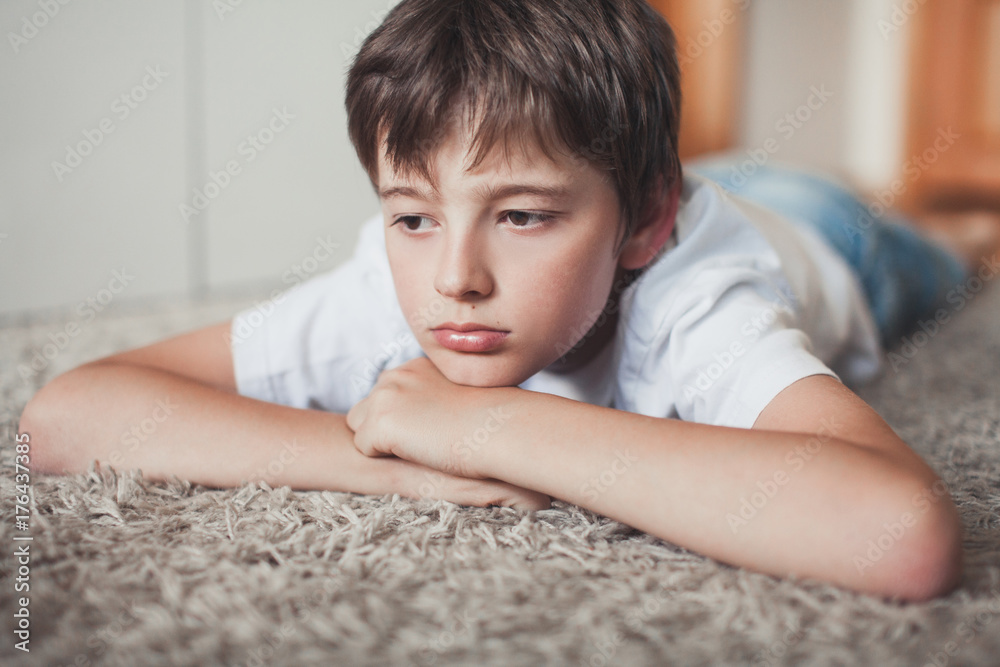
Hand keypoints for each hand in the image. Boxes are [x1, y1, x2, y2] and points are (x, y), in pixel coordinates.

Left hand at [347, 356, 548, 508]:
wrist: (500, 428)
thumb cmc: (494, 419)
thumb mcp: (463, 395)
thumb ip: (437, 397)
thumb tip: (433, 416)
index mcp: (416, 367)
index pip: (387, 392)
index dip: (401, 417)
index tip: (426, 428)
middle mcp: (396, 375)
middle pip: (365, 408)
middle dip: (383, 428)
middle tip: (419, 442)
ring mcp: (385, 398)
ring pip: (359, 426)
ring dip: (380, 442)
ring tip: (417, 449)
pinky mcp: (380, 423)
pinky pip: (364, 448)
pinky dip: (384, 458)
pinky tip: (415, 454)